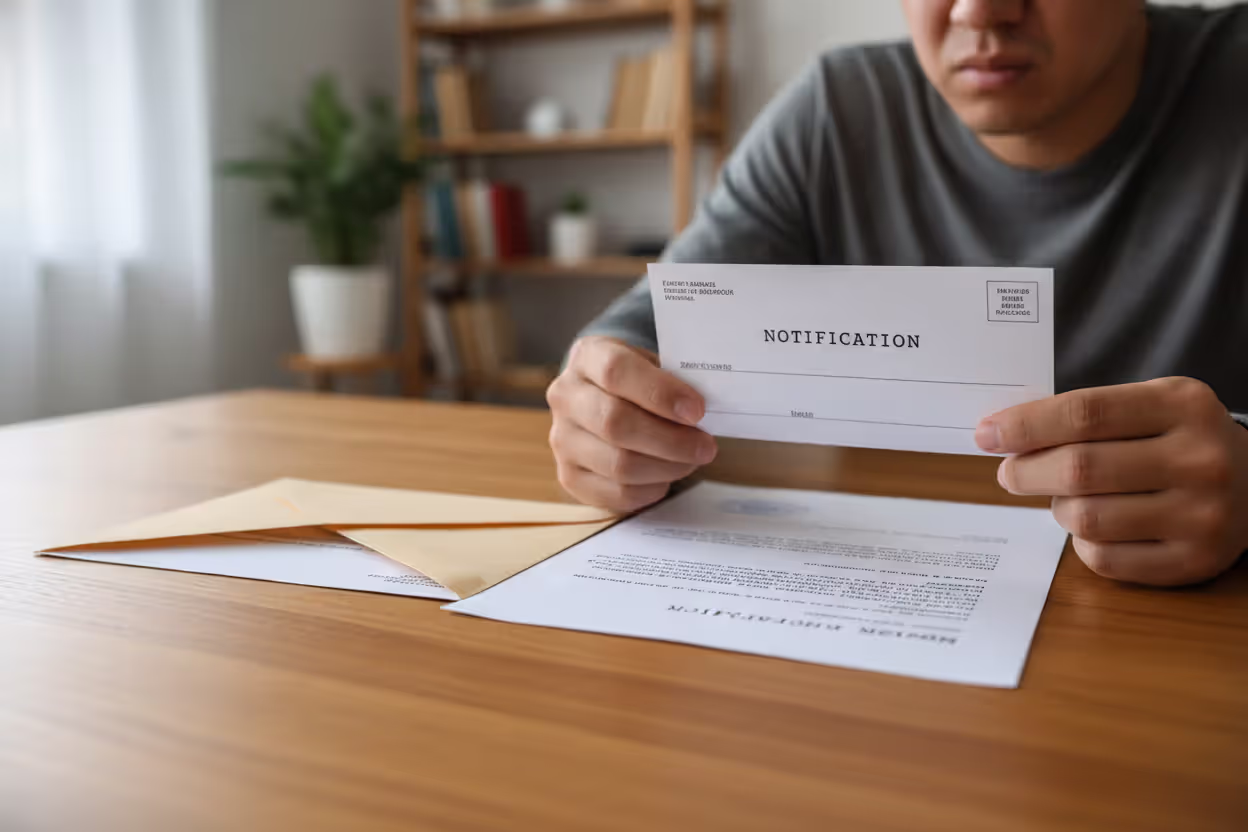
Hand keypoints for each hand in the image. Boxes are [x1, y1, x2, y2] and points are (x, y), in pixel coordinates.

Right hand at [547, 336, 717, 511]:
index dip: (660, 392)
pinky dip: (650, 489)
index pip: (616, 371)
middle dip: (670, 440)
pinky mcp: (569, 476)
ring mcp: (561, 439)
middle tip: (705, 446)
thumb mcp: (651, 365)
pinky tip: (666, 476)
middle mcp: (566, 397)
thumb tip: (704, 410)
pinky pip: (616, 493)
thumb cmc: (637, 382)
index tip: (697, 410)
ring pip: (618, 464)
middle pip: (615, 423)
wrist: (602, 399)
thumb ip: (673, 381)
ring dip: (666, 468)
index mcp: (587, 357)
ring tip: (691, 461)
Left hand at [976, 378, 1247, 585]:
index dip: (1025, 425)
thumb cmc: (1177, 440)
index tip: (986, 434)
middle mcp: (1200, 459)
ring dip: (1058, 508)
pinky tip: (1095, 526)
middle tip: (1010, 472)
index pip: (1085, 414)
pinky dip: (1082, 543)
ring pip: (1086, 518)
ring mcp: (1202, 515)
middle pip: (1080, 468)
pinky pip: (1103, 559)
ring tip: (1066, 497)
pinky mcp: (1193, 562)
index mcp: (1184, 405)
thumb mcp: (1148, 405)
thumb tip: (1001, 434)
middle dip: (1027, 471)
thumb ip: (1084, 414)